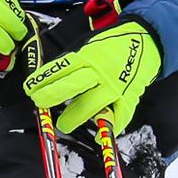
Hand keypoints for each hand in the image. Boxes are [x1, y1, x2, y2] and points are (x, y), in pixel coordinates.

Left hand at [22, 21, 162, 134]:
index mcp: (88, 57)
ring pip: (92, 104)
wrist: (146, 42)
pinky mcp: (130, 98)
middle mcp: (101, 71)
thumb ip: (73, 63)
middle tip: (40, 104)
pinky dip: (108, 128)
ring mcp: (116, 86)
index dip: (43, 80)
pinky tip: (97, 135)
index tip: (30, 88)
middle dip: (52, 96)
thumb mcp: (89, 47)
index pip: (61, 69)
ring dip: (75, 117)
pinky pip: (119, 116)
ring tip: (63, 124)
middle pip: (73, 86)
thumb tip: (49, 78)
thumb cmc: (111, 46)